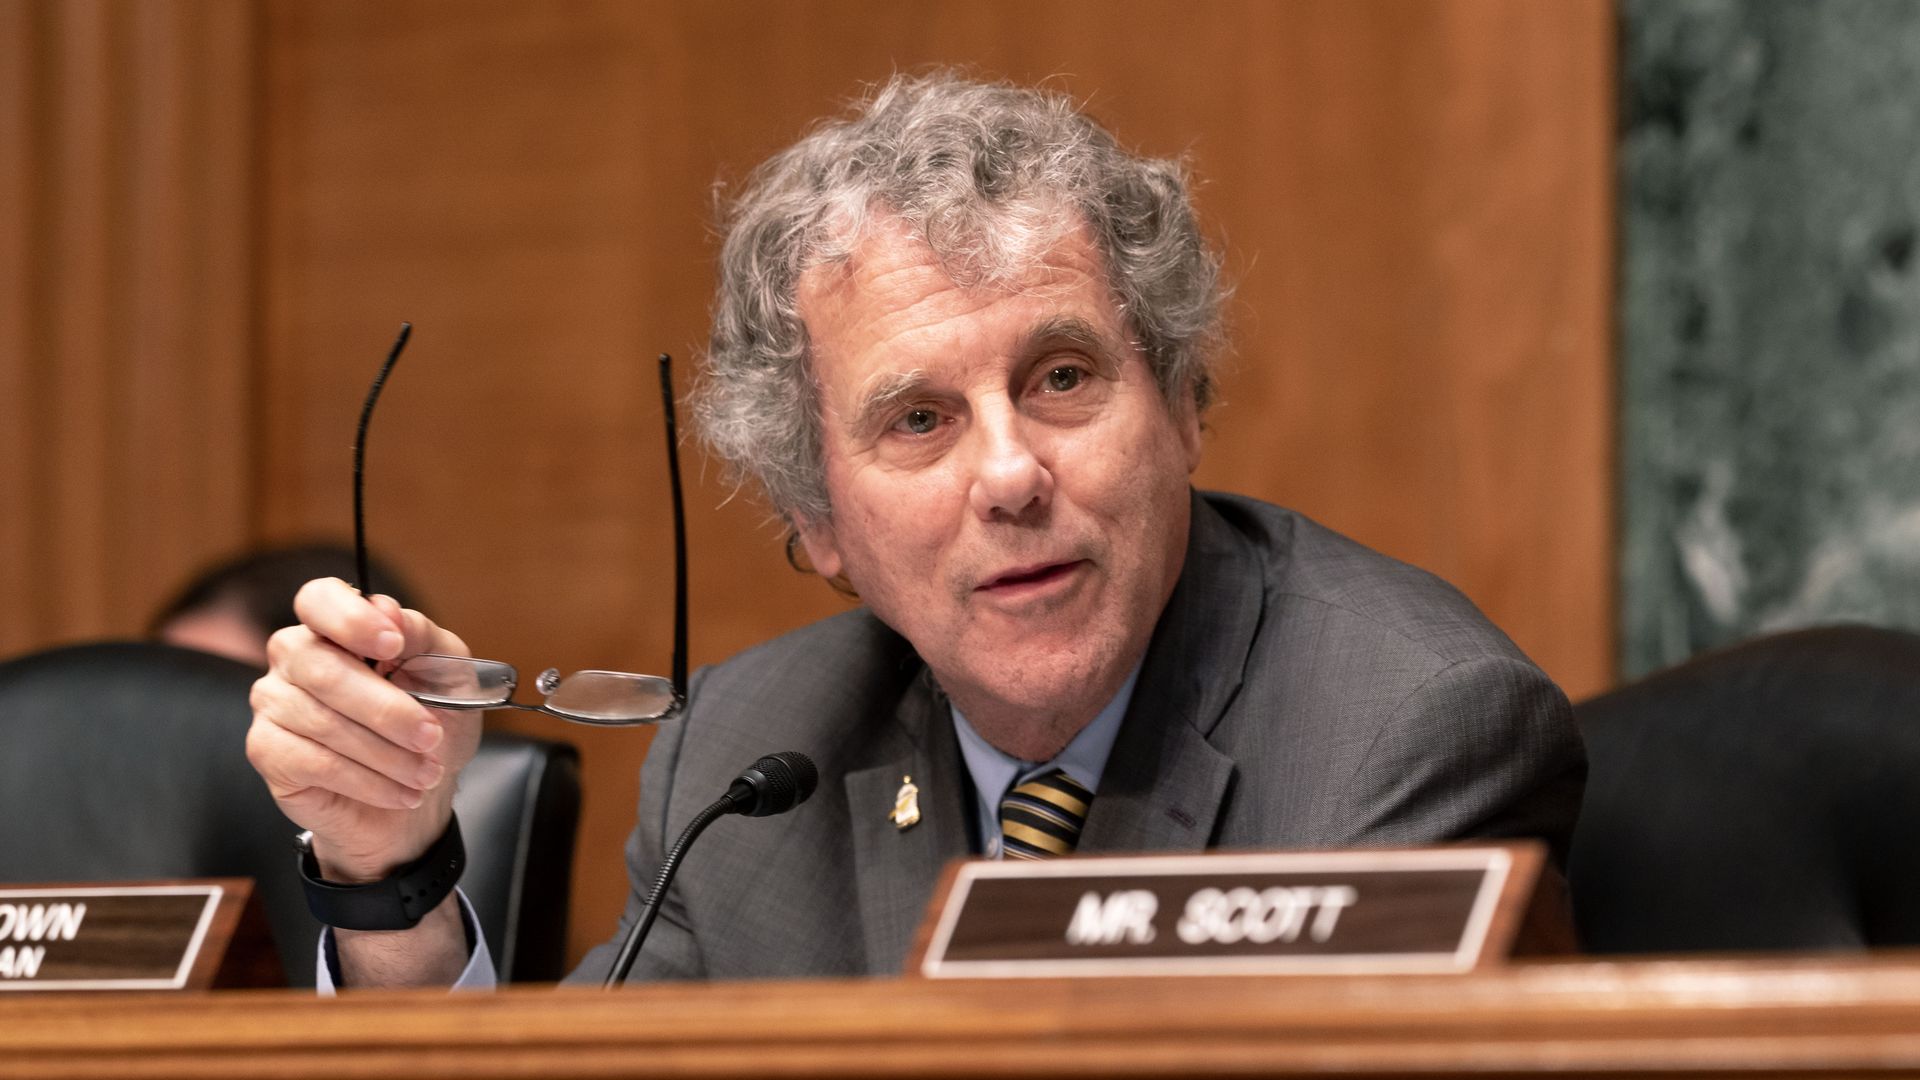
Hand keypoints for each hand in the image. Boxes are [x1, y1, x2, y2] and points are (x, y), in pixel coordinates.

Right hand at [246, 577, 482, 883]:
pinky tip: (399, 792)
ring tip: (425, 773)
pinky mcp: (267, 751)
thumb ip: (420, 636)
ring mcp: (273, 702)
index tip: (393, 645)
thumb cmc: (433, 721)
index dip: (351, 619)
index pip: (318, 599)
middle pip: (323, 668)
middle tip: (431, 736)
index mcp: (336, 627)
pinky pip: (313, 762)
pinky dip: (367, 780)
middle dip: (386, 709)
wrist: (421, 787)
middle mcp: (294, 656)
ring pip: (322, 722)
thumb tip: (388, 609)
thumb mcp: (448, 675)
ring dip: (386, 754)